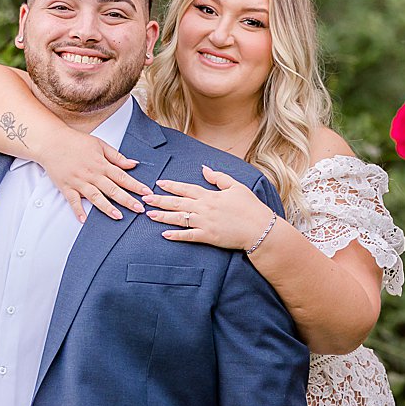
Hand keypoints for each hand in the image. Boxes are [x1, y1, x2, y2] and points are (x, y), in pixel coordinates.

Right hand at [43, 127, 148, 220]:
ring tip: (118, 216)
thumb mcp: (99, 144)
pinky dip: (78, 211)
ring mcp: (79, 182)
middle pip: (112, 189)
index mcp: (101, 164)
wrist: (52, 142)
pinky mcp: (66, 187)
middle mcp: (92, 174)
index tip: (147, 193)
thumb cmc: (75, 142)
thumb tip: (133, 164)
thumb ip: (117, 156)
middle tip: (139, 209)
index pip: (122, 177)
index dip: (136, 185)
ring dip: (107, 208)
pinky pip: (73, 201)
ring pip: (95, 197)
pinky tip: (84, 220)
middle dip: (127, 200)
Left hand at [145, 165, 273, 249]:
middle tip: (145, 199)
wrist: (259, 228)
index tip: (158, 183)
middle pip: (177, 203)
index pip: (186, 189)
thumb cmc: (251, 207)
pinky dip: (176, 235)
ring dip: (163, 216)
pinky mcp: (208, 236)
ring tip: (149, 215)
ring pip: (179, 219)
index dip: (171, 186)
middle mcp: (204, 208)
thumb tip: (204, 169)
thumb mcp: (236, 186)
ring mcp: (205, 223)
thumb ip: (218, 177)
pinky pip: (188, 236)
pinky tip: (165, 234)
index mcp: (210, 195)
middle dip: (160, 200)